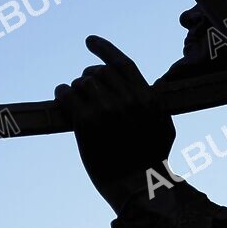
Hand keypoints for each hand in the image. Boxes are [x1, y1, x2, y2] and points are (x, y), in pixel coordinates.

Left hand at [55, 35, 175, 208]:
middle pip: (99, 73)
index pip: (121, 63)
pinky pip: (67, 94)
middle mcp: (127, 100)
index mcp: (147, 98)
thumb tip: (143, 88)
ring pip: (82, 82)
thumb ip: (152, 104)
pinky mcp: (86, 123)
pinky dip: (62, 93)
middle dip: (88, 76)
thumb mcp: (164, 127)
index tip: (89, 40)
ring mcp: (106, 110)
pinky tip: (62, 98)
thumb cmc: (151, 160)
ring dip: (75, 88)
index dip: (104, 49)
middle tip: (83, 85)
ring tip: (74, 98)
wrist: (137, 186)